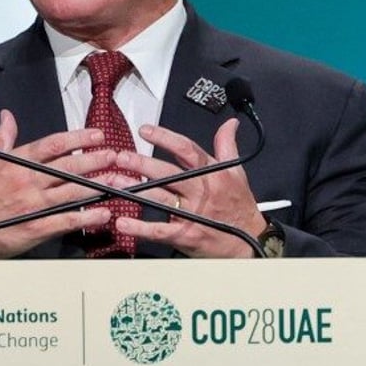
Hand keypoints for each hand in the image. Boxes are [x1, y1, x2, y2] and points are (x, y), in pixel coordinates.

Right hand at [0, 109, 113, 258]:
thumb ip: (3, 137)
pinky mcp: (37, 227)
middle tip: (115, 154)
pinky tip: (103, 213)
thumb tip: (7, 115)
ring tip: (117, 179)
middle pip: (68, 167)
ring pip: (72, 192)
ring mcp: (34, 205)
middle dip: (94, 160)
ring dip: (97, 185)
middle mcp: (29, 181)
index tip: (96, 135)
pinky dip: (87, 217)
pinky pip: (67, 220)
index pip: (52, 145)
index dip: (77, 138)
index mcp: (18, 162)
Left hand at [112, 118, 266, 257]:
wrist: (251, 242)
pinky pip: (160, 230)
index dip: (165, 138)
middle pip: (168, 173)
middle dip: (142, 163)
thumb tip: (230, 123)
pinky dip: (141, 227)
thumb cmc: (240, 205)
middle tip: (120, 156)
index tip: (145, 130)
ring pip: (160, 197)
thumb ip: (227, 145)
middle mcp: (201, 190)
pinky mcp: (186, 234)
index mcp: (211, 172)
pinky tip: (123, 222)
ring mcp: (193, 213)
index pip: (186, 150)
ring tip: (114, 182)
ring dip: (134, 190)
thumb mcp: (237, 172)